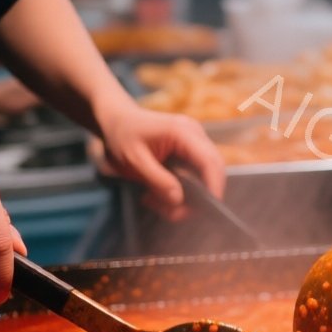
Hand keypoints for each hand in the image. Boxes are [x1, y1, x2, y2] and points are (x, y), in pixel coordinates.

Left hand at [97, 103, 225, 219]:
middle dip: (198, 196)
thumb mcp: (135, 160)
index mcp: (182, 132)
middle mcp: (194, 134)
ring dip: (185, 195)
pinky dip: (180, 189)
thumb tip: (179, 200)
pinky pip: (195, 174)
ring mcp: (194, 141)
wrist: (116, 119)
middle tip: (172, 213)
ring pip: (205, 175)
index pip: (210, 161)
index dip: (214, 186)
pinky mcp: (190, 150)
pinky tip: (156, 192)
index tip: (210, 208)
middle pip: (214, 169)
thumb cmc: (122, 135)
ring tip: (153, 201)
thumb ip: (158, 180)